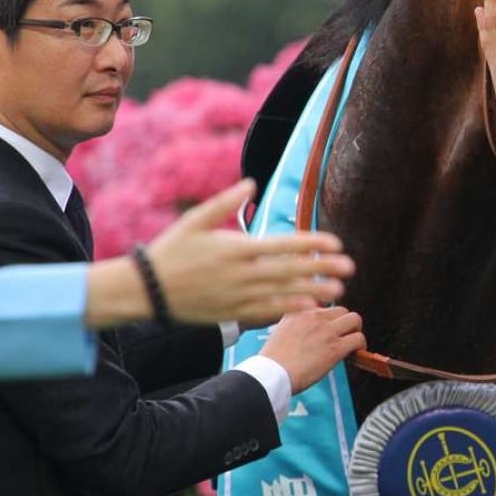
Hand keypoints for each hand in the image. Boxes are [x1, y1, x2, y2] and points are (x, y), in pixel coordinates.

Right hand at [145, 179, 355, 325]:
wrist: (145, 290)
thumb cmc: (171, 250)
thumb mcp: (195, 220)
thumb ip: (224, 201)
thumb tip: (251, 182)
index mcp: (235, 248)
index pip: (283, 245)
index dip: (311, 244)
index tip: (335, 243)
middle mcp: (240, 274)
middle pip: (290, 271)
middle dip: (322, 268)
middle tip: (350, 267)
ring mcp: (237, 296)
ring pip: (282, 293)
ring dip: (312, 291)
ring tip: (338, 291)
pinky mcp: (231, 313)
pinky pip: (265, 311)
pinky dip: (288, 309)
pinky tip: (308, 307)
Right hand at [259, 306, 365, 393]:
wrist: (271, 374)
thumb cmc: (272, 360)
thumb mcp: (280, 329)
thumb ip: (295, 322)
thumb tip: (309, 328)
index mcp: (300, 310)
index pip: (325, 303)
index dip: (330, 317)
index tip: (331, 327)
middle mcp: (314, 316)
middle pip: (342, 310)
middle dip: (345, 323)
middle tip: (343, 335)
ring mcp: (326, 330)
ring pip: (354, 319)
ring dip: (355, 331)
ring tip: (352, 343)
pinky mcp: (335, 347)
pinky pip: (358, 338)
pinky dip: (360, 345)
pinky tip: (354, 354)